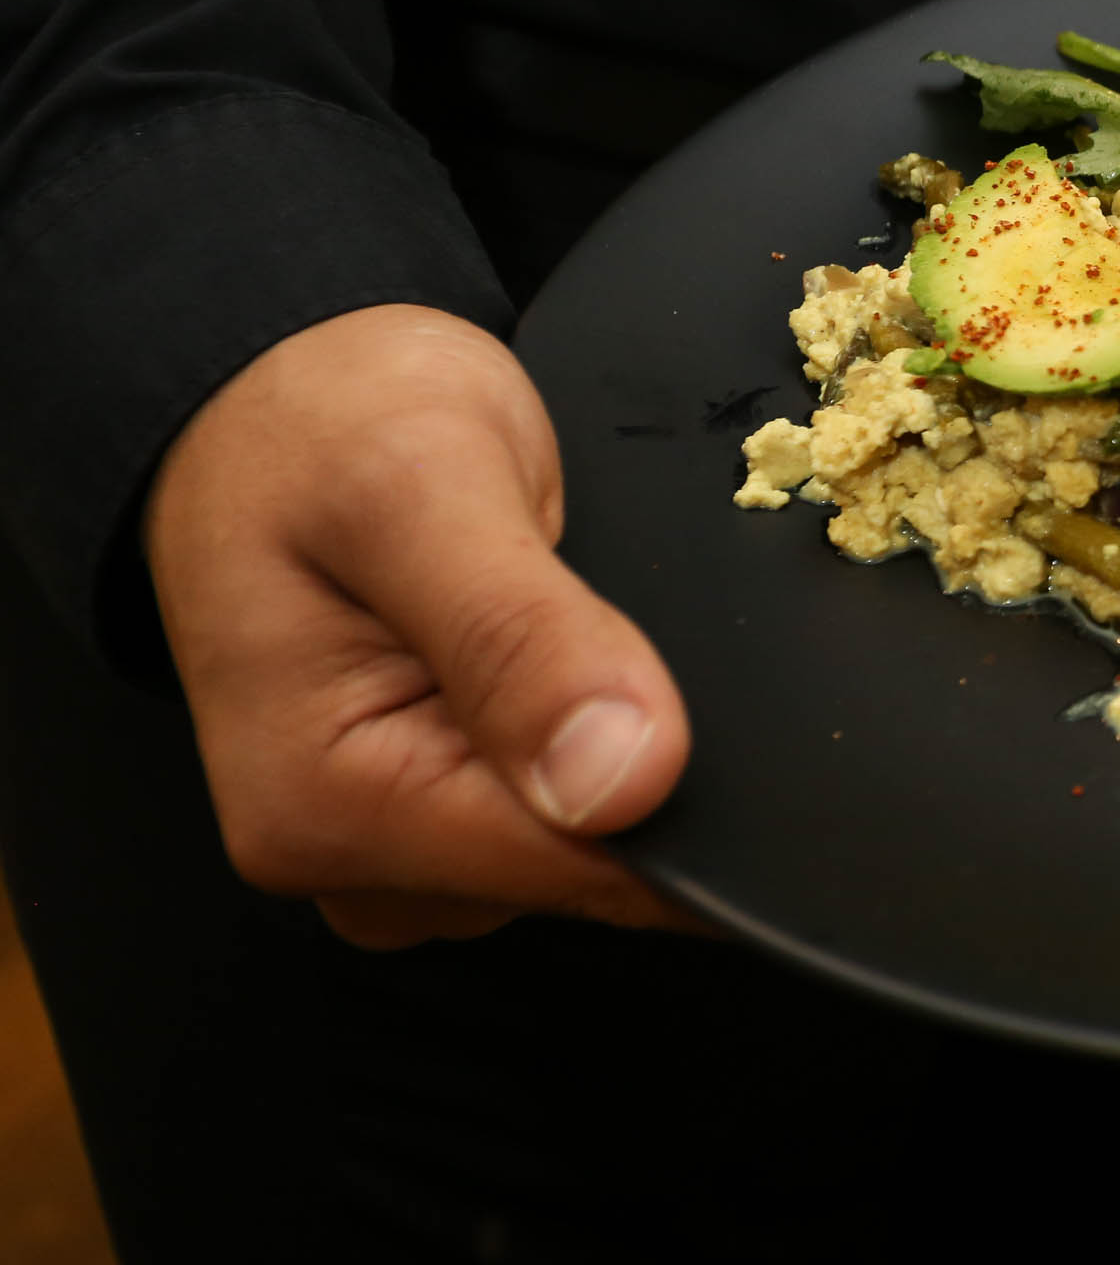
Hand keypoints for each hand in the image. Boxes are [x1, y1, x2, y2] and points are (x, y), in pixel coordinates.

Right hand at [146, 305, 693, 947]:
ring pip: (588, 840)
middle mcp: (351, 857)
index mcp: (326, 806)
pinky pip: (567, 807)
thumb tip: (624, 779)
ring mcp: (397, 842)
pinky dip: (595, 729)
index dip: (676, 795)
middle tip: (605, 608)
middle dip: (644, 756)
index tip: (703, 694)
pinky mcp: (440, 807)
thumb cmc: (326, 422)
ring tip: (566, 613)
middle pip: (586, 866)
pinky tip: (564, 652)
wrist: (271, 395)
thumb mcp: (423, 484)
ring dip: (620, 734)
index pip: (572, 869)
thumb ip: (520, 635)